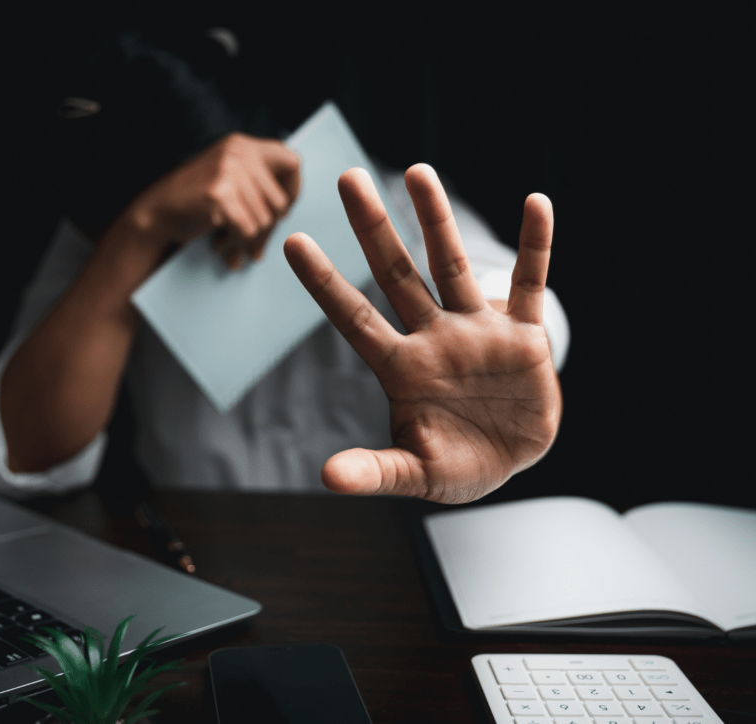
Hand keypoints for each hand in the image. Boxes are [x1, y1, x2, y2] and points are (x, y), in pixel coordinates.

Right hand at [129, 133, 300, 268]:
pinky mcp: (219, 193)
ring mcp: (228, 170)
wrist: (156, 214)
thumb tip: (290, 209)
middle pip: (280, 202)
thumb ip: (258, 185)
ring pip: (265, 221)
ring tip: (230, 246)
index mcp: (244, 146)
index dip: (293, 190)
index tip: (282, 211)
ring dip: (249, 242)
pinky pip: (247, 230)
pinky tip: (220, 246)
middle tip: (252, 244)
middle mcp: (239, 152)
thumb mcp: (230, 181)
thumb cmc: (195, 202)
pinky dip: (236, 245)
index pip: (292, 162)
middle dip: (268, 230)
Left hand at [284, 164, 561, 502]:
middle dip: (372, 229)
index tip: (293, 242)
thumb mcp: (414, 473)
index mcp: (400, 369)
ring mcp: (475, 331)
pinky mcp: (522, 337)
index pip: (354, 317)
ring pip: (451, 266)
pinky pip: (529, 284)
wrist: (511, 460)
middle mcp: (432, 338)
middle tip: (347, 178)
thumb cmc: (454, 464)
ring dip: (436, 221)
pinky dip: (535, 246)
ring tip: (418, 172)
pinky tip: (537, 203)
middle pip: (396, 274)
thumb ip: (375, 471)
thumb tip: (328, 478)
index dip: (324, 283)